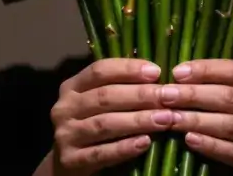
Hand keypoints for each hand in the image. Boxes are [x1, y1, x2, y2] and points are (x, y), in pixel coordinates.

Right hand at [49, 58, 173, 175]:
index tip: (156, 72)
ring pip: (105, 124)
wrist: (65, 163)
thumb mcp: (95, 102)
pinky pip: (102, 153)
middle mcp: (64, 108)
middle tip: (168, 97)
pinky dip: (125, 147)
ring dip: (138, 120)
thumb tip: (156, 75)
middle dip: (140, 95)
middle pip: (105, 96)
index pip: (99, 70)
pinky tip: (145, 143)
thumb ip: (118, 87)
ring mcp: (65, 135)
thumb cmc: (90, 123)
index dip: (128, 69)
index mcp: (71, 87)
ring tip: (165, 119)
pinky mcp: (70, 160)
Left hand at [162, 59, 232, 175]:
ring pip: (230, 124)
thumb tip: (177, 74)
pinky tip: (189, 140)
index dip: (205, 69)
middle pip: (229, 96)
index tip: (177, 73)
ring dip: (196, 120)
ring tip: (171, 119)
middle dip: (194, 95)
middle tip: (165, 95)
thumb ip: (214, 88)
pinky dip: (209, 145)